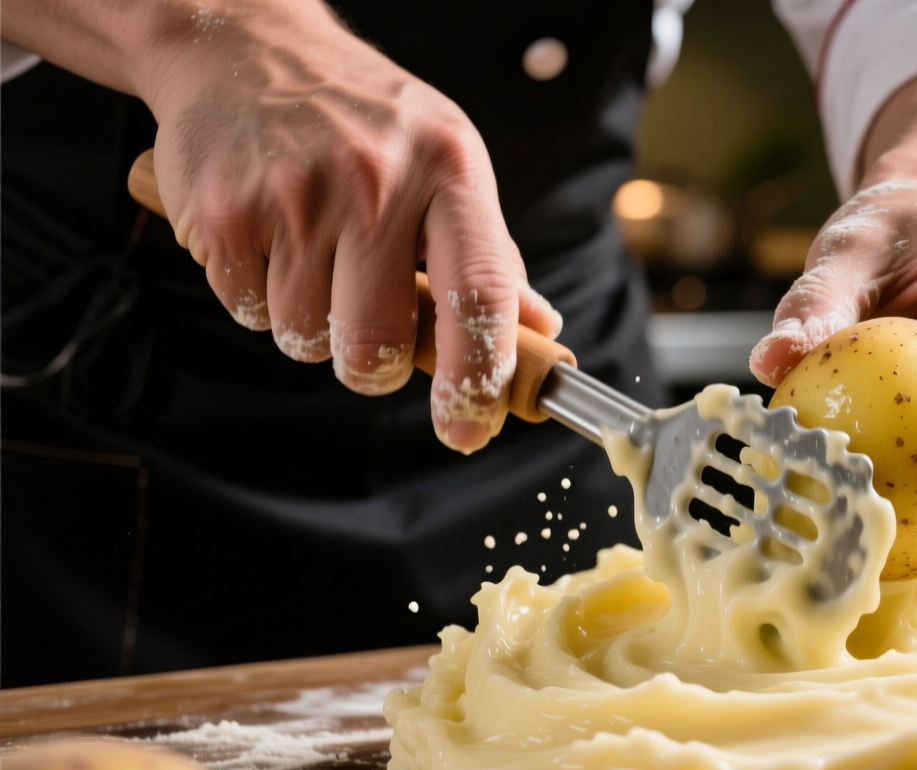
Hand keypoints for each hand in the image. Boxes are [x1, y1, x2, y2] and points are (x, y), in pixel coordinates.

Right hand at [7, 0, 559, 451]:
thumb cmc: (365, 121)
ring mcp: (297, 194)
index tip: (470, 427)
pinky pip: (247, 311)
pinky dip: (256, 296)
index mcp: (451, 170)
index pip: (480, 293)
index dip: (479, 375)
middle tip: (364, 331)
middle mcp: (378, 180)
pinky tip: (268, 239)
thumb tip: (541, 335)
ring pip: (306, 337)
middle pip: (375, 344)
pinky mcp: (227, 211)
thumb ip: (491, 256)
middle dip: (369, 364)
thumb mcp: (448, 165)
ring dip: (308, 321)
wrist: (246, 47)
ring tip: (311, 253)